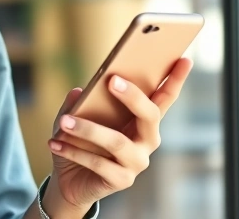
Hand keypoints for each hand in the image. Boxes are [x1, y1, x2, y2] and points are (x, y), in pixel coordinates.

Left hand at [44, 58, 193, 213]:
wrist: (70, 180)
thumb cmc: (80, 141)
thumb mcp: (76, 116)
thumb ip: (80, 103)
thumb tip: (79, 91)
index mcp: (143, 120)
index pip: (164, 97)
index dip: (176, 79)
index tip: (184, 58)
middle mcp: (147, 140)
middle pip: (149, 115)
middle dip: (133, 96)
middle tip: (112, 80)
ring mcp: (137, 162)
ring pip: (116, 142)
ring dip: (88, 129)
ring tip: (64, 121)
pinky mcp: (122, 180)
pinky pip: (98, 163)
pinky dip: (73, 150)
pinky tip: (54, 141)